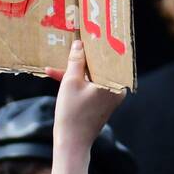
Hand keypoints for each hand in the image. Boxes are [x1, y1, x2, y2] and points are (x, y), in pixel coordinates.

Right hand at [45, 40, 124, 173]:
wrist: (72, 143)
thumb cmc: (72, 113)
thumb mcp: (70, 83)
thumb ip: (75, 61)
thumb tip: (79, 44)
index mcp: (115, 81)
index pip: (109, 56)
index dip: (98, 44)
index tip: (92, 30)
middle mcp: (117, 88)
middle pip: (100, 65)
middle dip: (83, 56)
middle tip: (73, 40)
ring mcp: (110, 95)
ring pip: (92, 75)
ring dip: (74, 69)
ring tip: (56, 63)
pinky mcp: (101, 102)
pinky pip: (89, 85)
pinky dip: (76, 81)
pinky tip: (56, 75)